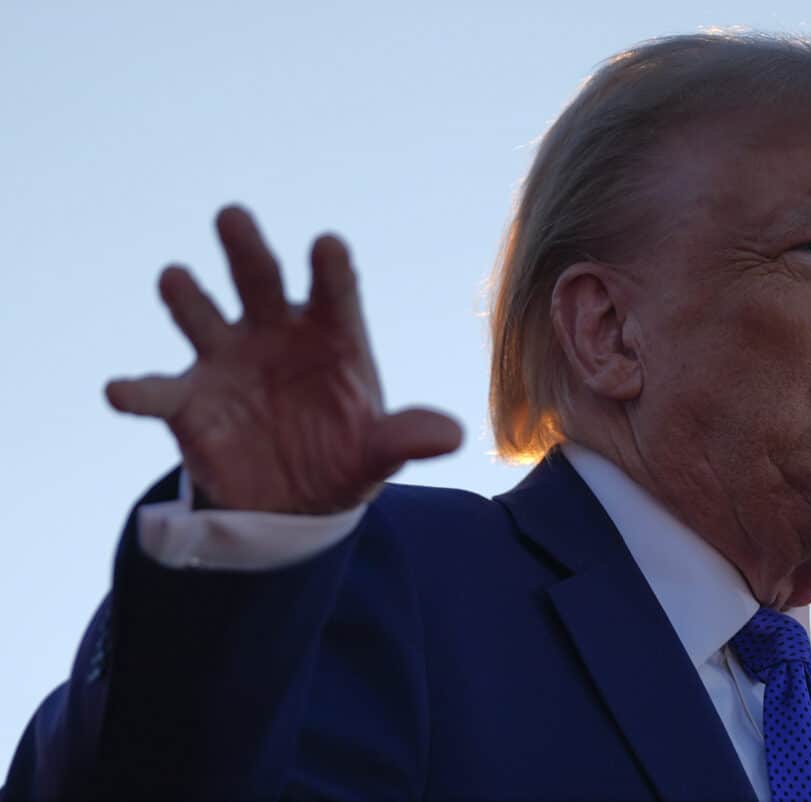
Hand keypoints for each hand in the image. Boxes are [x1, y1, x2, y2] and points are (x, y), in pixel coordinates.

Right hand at [105, 205, 462, 514]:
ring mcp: (228, 360)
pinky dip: (137, 390)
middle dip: (247, 249)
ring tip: (175, 277)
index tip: (327, 245)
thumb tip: (451, 436)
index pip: (335, 292)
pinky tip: (119, 391)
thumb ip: (405, 438)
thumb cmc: (344, 456)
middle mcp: (275, 332)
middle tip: (233, 216)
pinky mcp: (188, 401)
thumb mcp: (379, 453)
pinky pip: (158, 391)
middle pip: (261, 281)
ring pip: (203, 316)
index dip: (330, 269)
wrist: (293, 502)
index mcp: (331, 334)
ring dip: (188, 297)